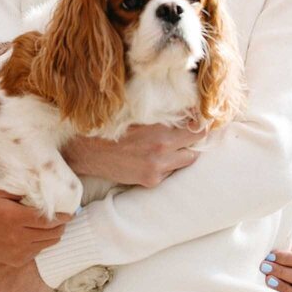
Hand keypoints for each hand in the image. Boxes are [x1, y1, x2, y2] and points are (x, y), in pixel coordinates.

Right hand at [0, 190, 69, 267]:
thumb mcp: (2, 194)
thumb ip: (23, 190)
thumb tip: (46, 188)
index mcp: (14, 217)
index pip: (47, 219)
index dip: (62, 216)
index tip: (70, 212)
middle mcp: (18, 236)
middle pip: (51, 232)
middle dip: (62, 225)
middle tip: (65, 218)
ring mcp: (18, 251)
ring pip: (48, 243)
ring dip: (54, 234)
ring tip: (53, 226)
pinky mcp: (17, 261)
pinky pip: (38, 252)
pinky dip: (41, 243)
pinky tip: (36, 235)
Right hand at [64, 119, 207, 187]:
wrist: (90, 151)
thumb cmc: (112, 128)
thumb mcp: (137, 115)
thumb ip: (161, 116)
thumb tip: (185, 111)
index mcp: (160, 129)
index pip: (196, 129)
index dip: (201, 125)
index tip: (202, 122)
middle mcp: (162, 149)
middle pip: (196, 147)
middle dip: (194, 140)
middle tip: (191, 134)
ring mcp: (158, 167)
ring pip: (186, 160)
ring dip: (183, 153)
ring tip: (172, 146)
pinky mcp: (152, 180)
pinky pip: (170, 172)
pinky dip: (168, 165)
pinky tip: (155, 157)